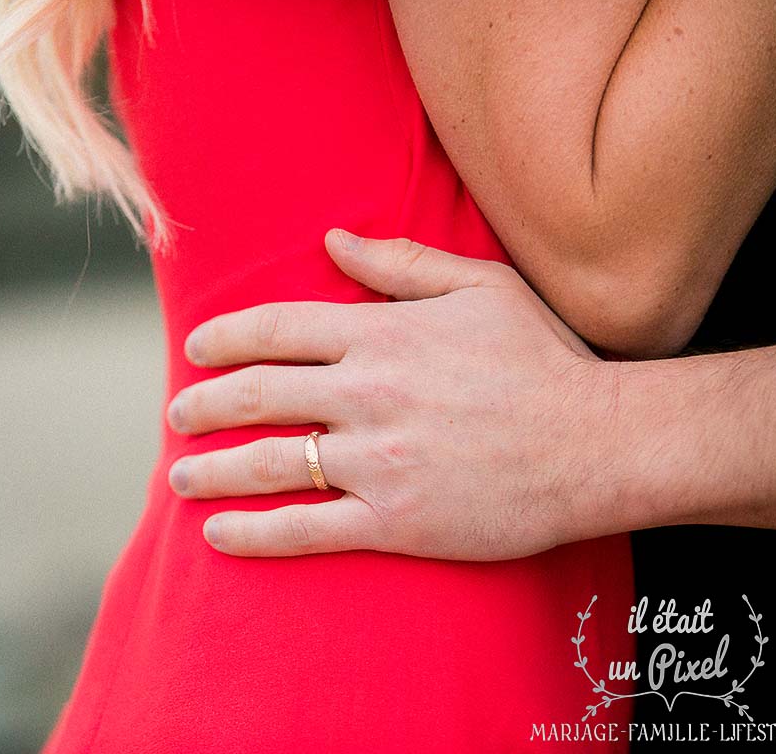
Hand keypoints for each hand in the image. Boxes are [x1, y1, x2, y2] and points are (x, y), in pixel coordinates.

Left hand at [166, 229, 616, 560]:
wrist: (600, 444)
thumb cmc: (543, 361)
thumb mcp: (480, 288)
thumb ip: (400, 264)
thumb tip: (332, 241)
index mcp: (383, 334)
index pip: (276, 329)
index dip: (225, 338)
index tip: (195, 350)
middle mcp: (369, 393)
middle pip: (257, 395)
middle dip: (201, 405)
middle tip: (175, 414)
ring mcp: (379, 460)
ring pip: (269, 463)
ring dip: (211, 471)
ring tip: (179, 477)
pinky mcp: (396, 520)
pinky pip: (307, 528)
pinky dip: (253, 533)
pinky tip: (217, 535)